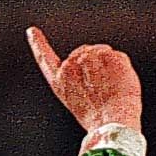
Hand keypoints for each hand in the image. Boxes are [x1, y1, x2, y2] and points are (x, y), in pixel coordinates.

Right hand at [26, 27, 142, 132]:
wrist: (112, 124)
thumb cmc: (98, 120)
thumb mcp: (78, 103)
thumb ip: (78, 81)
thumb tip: (91, 68)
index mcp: (60, 82)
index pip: (45, 58)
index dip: (38, 44)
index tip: (32, 31)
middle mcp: (70, 66)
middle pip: (86, 53)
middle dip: (97, 66)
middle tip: (104, 91)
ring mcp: (88, 58)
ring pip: (103, 54)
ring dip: (110, 68)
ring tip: (111, 90)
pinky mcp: (106, 54)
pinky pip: (119, 57)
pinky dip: (123, 70)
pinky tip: (119, 85)